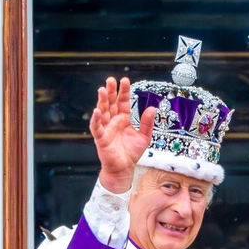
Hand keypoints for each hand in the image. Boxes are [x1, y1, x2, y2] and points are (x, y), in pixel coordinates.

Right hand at [89, 77, 155, 192]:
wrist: (124, 168)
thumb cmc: (131, 153)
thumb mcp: (144, 137)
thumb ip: (147, 123)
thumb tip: (152, 108)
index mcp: (123, 119)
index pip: (122, 102)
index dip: (124, 92)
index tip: (125, 80)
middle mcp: (113, 121)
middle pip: (110, 103)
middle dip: (111, 91)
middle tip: (111, 80)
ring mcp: (106, 128)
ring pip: (102, 111)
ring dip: (102, 101)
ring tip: (102, 90)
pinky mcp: (101, 138)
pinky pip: (97, 127)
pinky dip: (96, 119)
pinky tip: (97, 111)